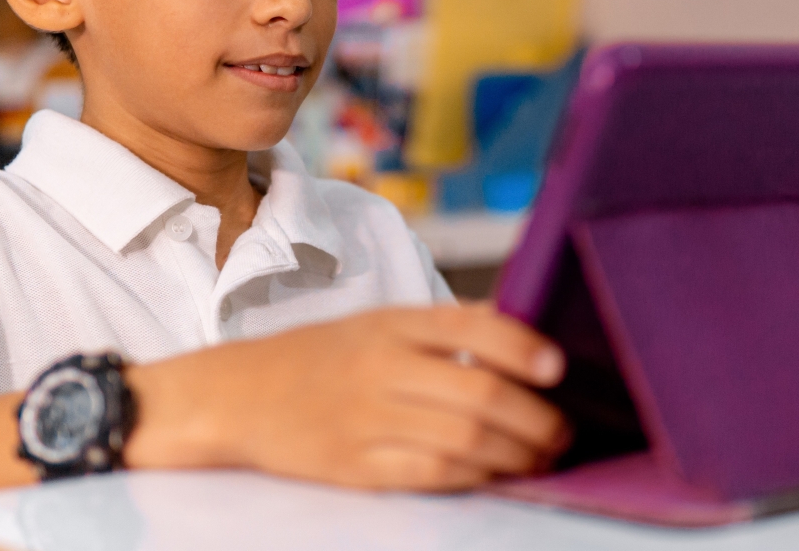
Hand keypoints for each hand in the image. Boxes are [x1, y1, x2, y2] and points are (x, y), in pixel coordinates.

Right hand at [123, 303, 569, 490]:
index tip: (557, 368)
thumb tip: (519, 328)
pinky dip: (473, 477)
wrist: (236, 395)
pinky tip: (494, 475)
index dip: (523, 348)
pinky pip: (430, 473)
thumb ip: (442, 327)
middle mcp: (382, 366)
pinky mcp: (355, 465)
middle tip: (562, 432)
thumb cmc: (318, 357)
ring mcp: (367, 418)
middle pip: (479, 392)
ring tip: (540, 459)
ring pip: (463, 438)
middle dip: (535, 419)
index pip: (472, 326)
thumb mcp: (376, 322)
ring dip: (514, 454)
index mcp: (392, 323)